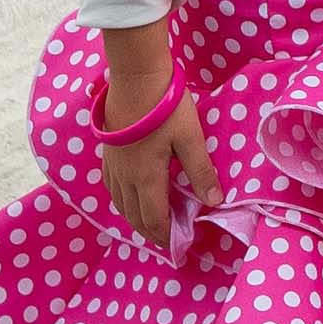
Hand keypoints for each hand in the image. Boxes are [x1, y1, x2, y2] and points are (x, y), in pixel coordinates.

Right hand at [94, 27, 209, 253]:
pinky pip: (111, 186)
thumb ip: (201, 171)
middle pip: (133, 216)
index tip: (178, 247)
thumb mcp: (190, 138)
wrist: (135, 76)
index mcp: (146, 178)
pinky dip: (121, 199)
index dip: (165, 237)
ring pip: (119, 202)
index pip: (153, 219)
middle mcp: (125, 176)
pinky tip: (129, 194)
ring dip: (134, 218)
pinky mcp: (108, 150)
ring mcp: (113, 163)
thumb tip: (214, 202)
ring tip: (150, 222)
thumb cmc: (166, 106)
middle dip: (149, 232)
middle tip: (166, 240)